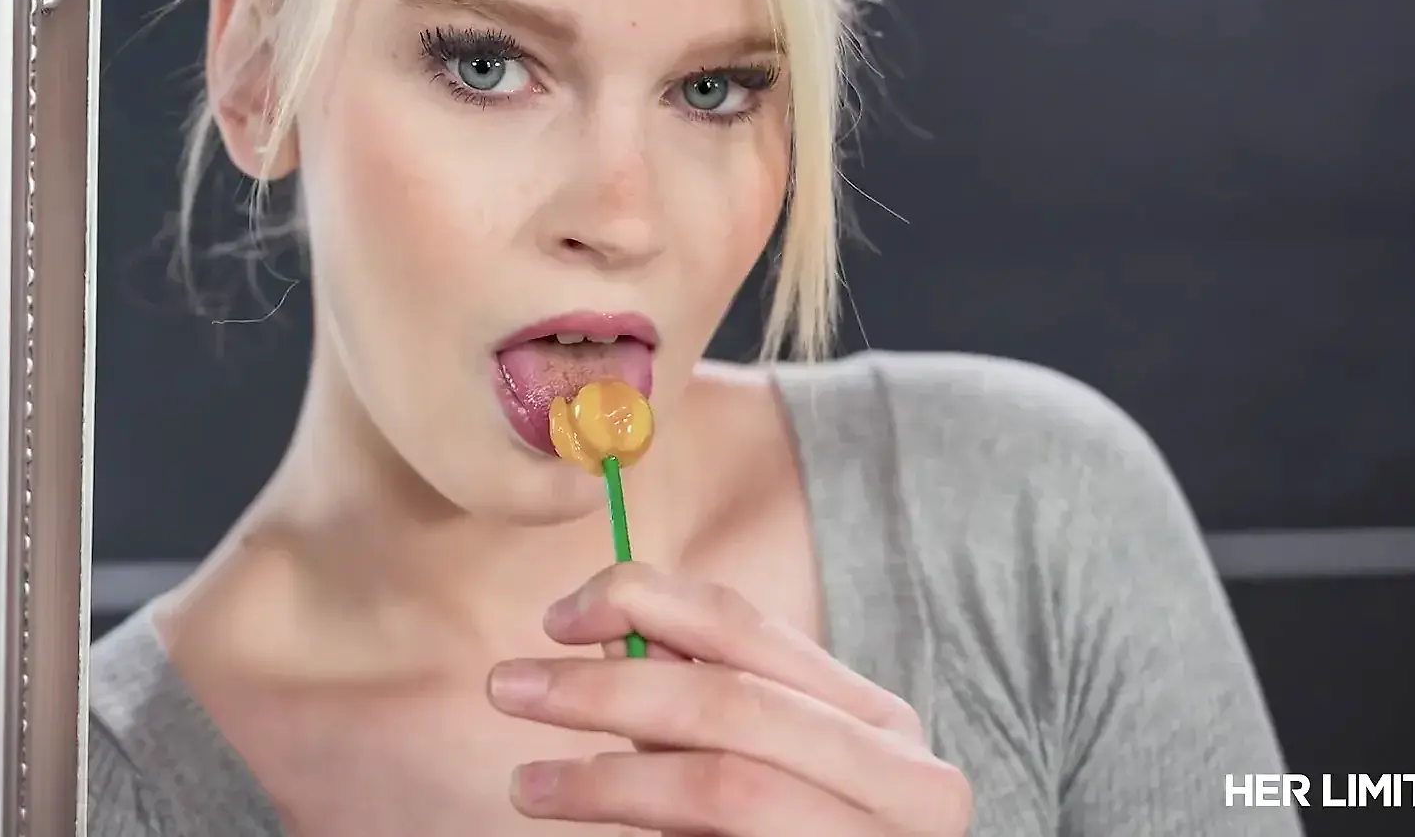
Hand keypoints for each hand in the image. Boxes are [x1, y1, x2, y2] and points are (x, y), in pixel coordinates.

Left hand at [485, 561, 971, 834]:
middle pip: (731, 701)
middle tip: (510, 689)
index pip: (747, 626)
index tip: (555, 618)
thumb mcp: (771, 764)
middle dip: (605, 687)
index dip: (644, 602)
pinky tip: (597, 835)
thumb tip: (608, 630)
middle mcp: (904, 777)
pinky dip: (650, 834)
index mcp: (877, 721)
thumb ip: (705, 702)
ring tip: (528, 786)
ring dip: (608, 781)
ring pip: (724, 784)